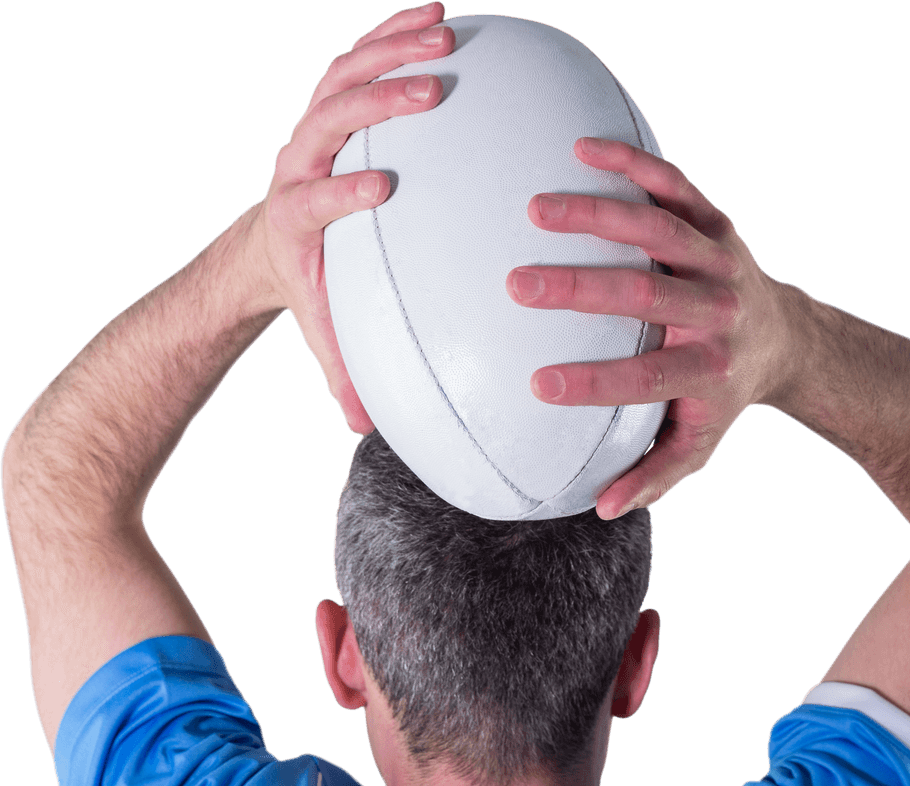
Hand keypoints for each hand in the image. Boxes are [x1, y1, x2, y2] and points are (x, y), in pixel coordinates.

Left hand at [253, 2, 452, 433]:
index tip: (384, 188)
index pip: (314, 200)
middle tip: (432, 93)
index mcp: (295, 220)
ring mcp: (311, 127)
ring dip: (392, 52)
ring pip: (343, 76)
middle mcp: (297, 163)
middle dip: (376, 104)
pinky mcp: (329, 105)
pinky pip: (357, 59)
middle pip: (328, 121)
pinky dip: (392, 32)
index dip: (341, 192)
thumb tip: (366, 429)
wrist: (272, 240)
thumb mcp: (322, 329)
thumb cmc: (309, 286)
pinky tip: (438, 14)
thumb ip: (343, 374)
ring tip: (446, 36)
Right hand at [506, 138, 793, 518]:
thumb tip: (603, 508)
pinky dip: (633, 166)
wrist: (783, 338)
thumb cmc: (722, 397)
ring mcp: (718, 260)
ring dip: (597, 217)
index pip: (648, 378)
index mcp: (706, 370)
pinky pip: (675, 186)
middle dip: (580, 290)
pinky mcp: (715, 222)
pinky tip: (582, 150)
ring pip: (659, 232)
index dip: (595, 384)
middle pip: (647, 296)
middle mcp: (716, 313)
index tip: (537, 385)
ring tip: (535, 208)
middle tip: (517, 284)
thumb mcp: (697, 445)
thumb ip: (652, 475)